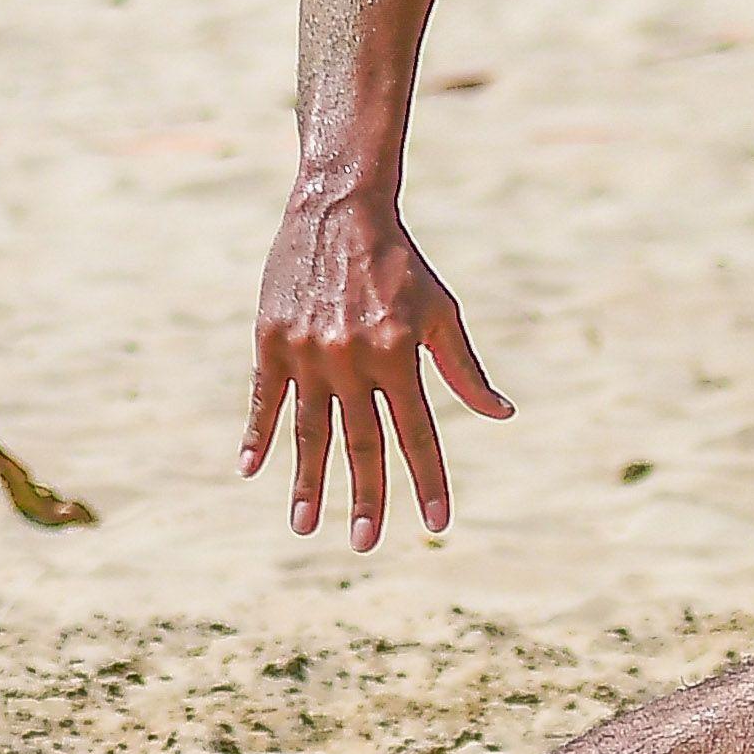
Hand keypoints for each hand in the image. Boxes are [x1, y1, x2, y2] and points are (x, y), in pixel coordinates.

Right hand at [246, 188, 502, 550]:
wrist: (339, 208)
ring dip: (309, 483)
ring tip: (305, 527)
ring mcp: (308, 351)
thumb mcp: (440, 312)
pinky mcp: (272, 340)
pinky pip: (265, 399)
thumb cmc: (400, 263)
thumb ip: (464, 369)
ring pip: (310, 432)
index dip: (429, 479)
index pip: (418, 433)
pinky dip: (258, 435)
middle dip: (366, 498)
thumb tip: (501, 414)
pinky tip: (252, 470)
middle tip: (365, 544)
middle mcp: (354, 358)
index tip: (436, 523)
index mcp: (399, 354)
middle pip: (362, 443)